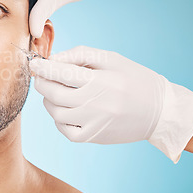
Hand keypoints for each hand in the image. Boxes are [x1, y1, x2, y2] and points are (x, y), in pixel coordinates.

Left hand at [30, 45, 192, 161]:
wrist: (159, 111)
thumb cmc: (132, 78)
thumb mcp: (110, 59)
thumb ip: (79, 55)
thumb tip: (52, 60)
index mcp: (100, 81)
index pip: (61, 73)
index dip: (42, 68)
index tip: (33, 63)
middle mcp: (95, 104)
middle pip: (53, 93)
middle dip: (41, 82)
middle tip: (41, 76)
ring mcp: (93, 123)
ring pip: (55, 112)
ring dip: (48, 100)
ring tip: (56, 92)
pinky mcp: (93, 137)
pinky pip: (64, 129)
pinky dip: (58, 119)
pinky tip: (65, 109)